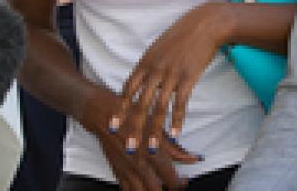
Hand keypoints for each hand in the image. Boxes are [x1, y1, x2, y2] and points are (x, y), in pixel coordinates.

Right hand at [81, 84, 198, 189]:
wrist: (103, 113)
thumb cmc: (131, 114)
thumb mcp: (156, 126)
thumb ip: (175, 147)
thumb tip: (193, 158)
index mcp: (152, 154)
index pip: (172, 180)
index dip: (180, 184)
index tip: (183, 180)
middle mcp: (139, 166)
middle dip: (168, 190)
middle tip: (173, 185)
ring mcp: (127, 171)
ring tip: (159, 187)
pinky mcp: (117, 172)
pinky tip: (142, 187)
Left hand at [112, 2, 234, 155]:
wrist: (203, 24)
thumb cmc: (181, 35)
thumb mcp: (159, 47)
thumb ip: (150, 65)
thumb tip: (143, 81)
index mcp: (146, 61)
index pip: (128, 88)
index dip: (121, 108)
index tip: (114, 125)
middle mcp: (155, 69)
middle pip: (140, 103)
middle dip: (134, 127)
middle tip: (130, 146)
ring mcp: (171, 74)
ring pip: (159, 107)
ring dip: (155, 130)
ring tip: (152, 147)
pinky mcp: (188, 77)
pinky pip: (180, 103)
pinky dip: (177, 119)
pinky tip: (176, 133)